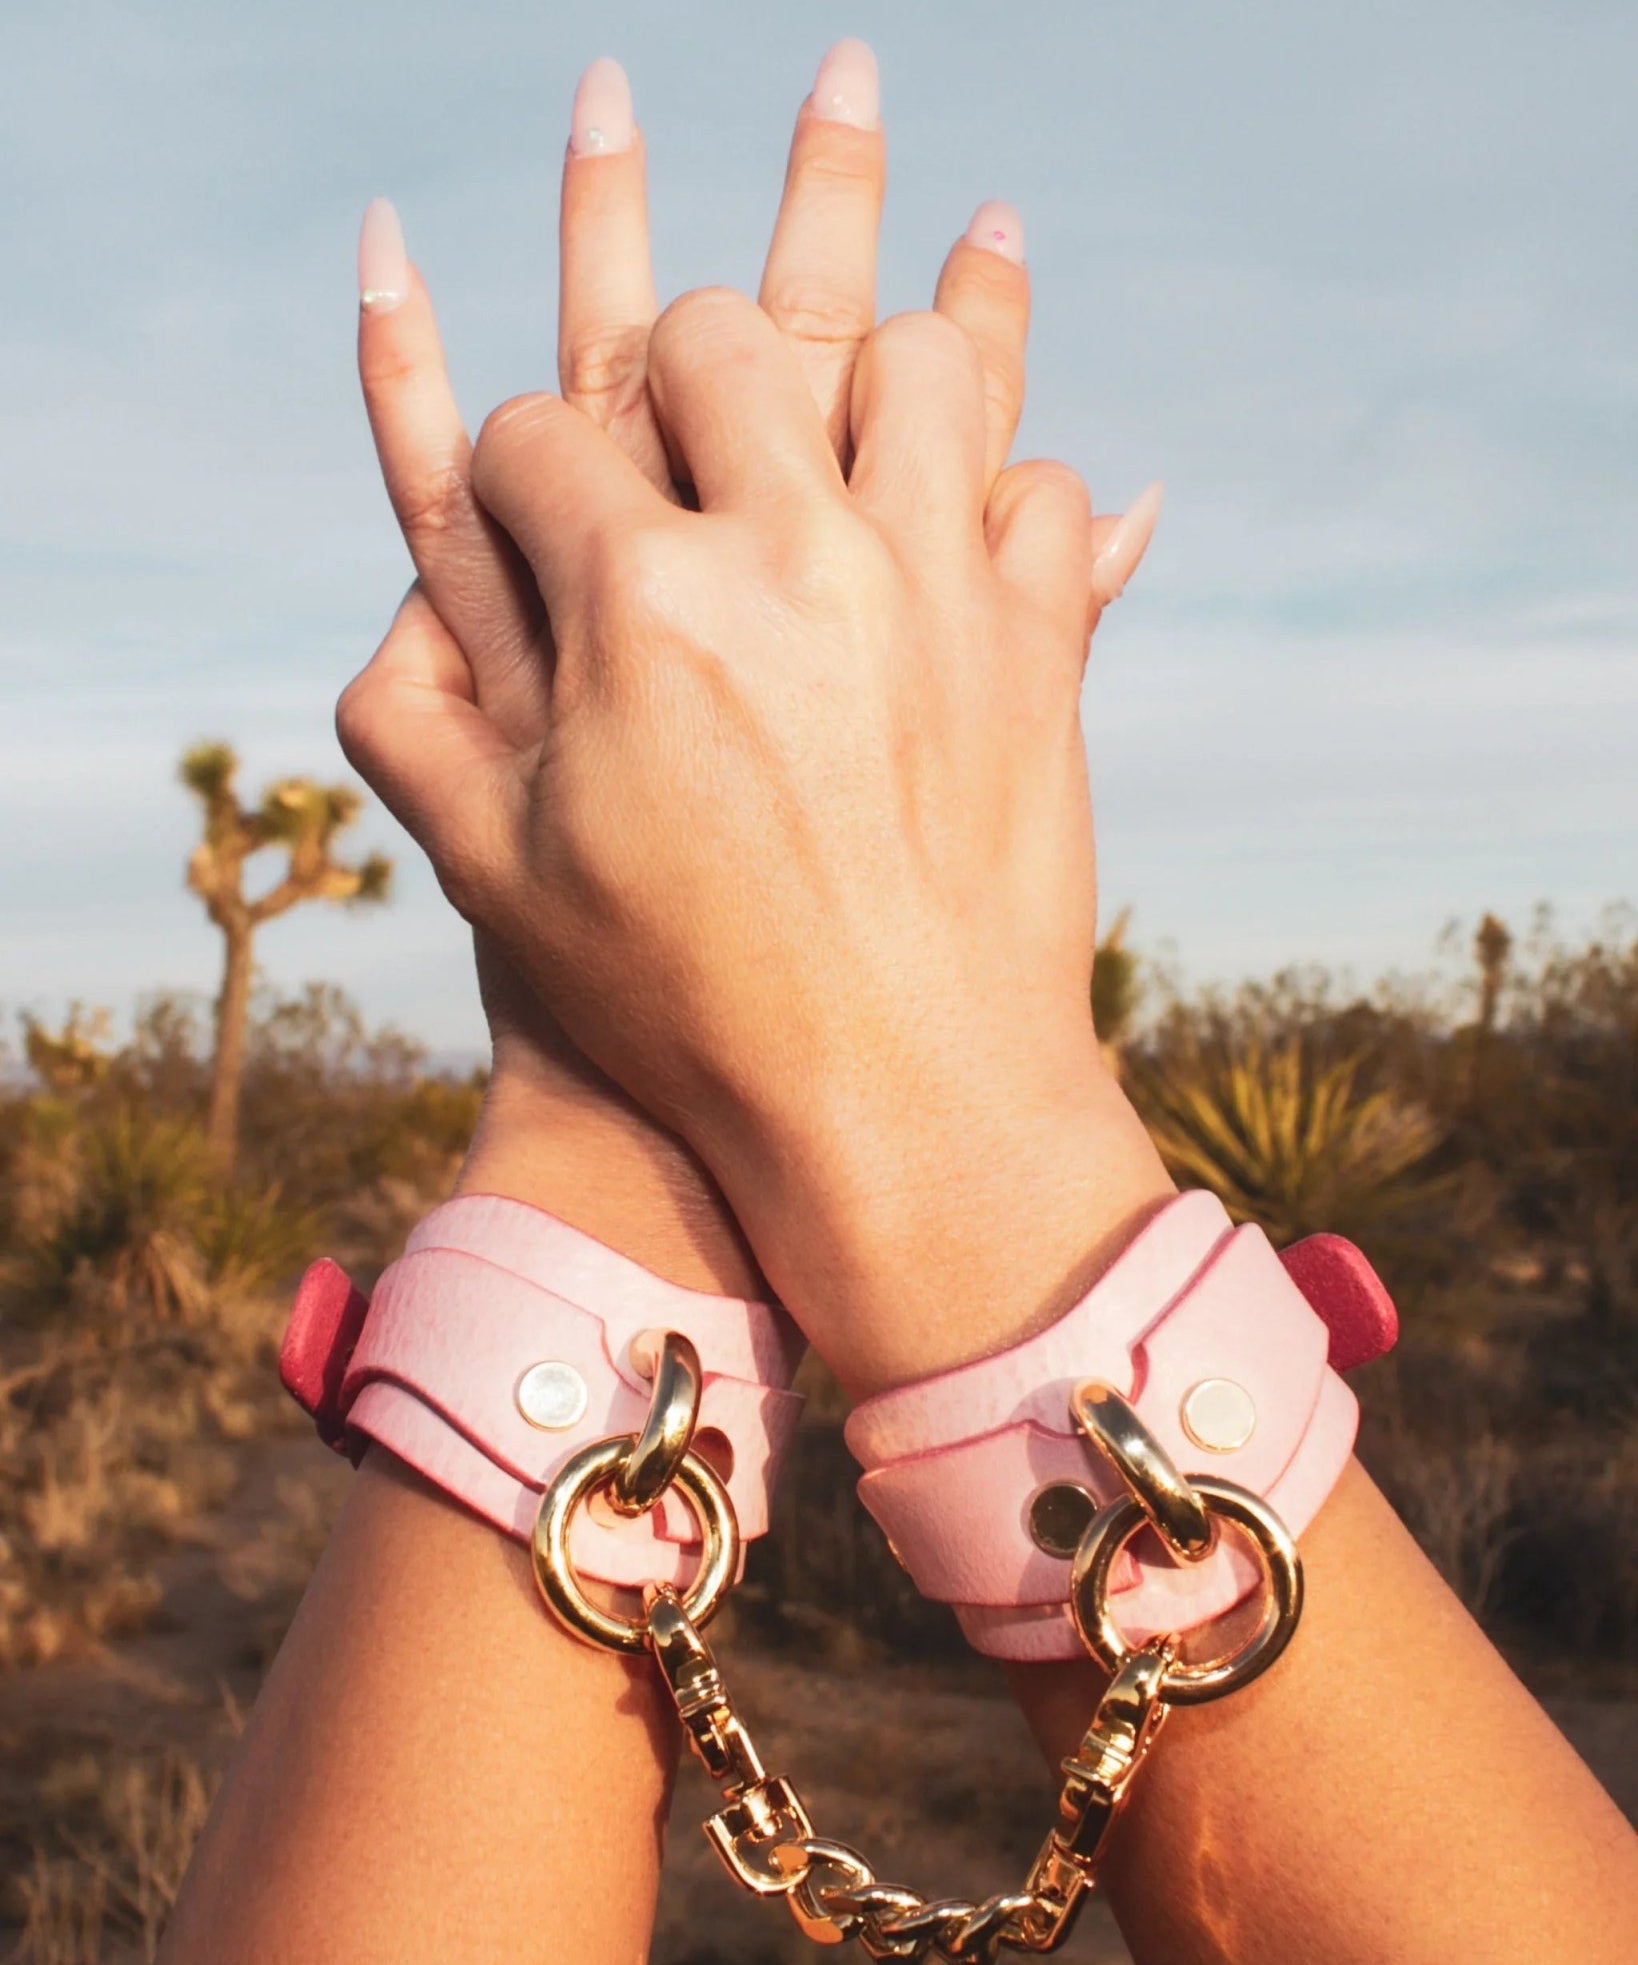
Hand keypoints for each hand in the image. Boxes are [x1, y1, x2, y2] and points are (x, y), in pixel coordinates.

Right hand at [342, 283, 1171, 1388]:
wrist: (903, 1103)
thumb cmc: (685, 1006)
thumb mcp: (499, 884)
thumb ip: (413, 730)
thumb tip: (396, 619)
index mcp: (633, 602)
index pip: (533, 436)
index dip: (513, 473)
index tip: (538, 520)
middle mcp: (788, 555)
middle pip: (714, 338)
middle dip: (670, 371)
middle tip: (678, 458)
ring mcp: (933, 585)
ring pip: (909, 360)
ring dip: (857, 388)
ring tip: (831, 464)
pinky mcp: (1039, 642)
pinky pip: (1038, 488)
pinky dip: (994, 503)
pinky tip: (946, 559)